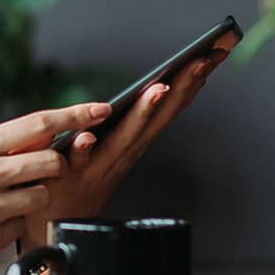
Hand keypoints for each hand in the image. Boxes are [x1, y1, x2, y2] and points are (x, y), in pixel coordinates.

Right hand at [0, 100, 113, 274]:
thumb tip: (36, 137)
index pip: (38, 123)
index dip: (75, 115)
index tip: (100, 110)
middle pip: (52, 161)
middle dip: (52, 169)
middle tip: (31, 178)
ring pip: (42, 197)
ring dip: (29, 202)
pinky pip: (22, 228)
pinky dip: (9, 229)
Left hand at [19, 34, 236, 249]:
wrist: (59, 223)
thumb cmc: (85, 179)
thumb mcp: (117, 144)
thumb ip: (135, 118)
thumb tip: (161, 85)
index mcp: (134, 140)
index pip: (169, 105)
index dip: (191, 79)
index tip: (214, 51)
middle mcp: (122, 151)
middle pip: (157, 116)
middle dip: (181, 87)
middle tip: (201, 61)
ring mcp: (98, 164)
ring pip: (125, 136)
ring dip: (144, 113)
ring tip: (159, 88)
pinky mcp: (68, 176)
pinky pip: (76, 161)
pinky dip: (83, 149)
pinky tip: (87, 136)